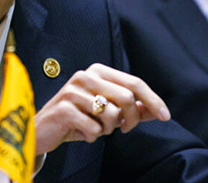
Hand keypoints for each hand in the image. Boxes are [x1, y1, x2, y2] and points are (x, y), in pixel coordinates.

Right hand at [33, 63, 170, 154]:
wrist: (42, 131)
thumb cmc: (76, 119)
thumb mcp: (106, 112)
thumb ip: (131, 109)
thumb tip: (156, 111)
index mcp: (98, 71)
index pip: (134, 83)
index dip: (153, 100)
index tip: (165, 116)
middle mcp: (86, 76)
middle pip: (127, 98)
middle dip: (131, 120)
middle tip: (124, 130)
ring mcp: (73, 91)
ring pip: (112, 114)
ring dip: (108, 129)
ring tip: (95, 128)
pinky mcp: (64, 109)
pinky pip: (95, 128)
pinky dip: (92, 136)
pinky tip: (81, 132)